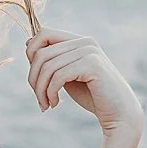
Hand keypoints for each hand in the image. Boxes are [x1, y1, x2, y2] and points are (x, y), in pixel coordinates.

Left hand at [26, 27, 143, 133]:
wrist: (118, 114)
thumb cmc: (92, 95)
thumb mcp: (67, 75)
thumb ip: (52, 61)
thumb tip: (27, 43)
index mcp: (79, 40)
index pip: (43, 33)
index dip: (31, 54)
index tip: (35, 79)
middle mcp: (85, 41)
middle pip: (41, 52)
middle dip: (33, 78)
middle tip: (39, 99)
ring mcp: (90, 51)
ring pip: (48, 66)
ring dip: (41, 89)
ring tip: (45, 104)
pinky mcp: (92, 64)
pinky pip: (58, 76)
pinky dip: (51, 92)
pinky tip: (54, 104)